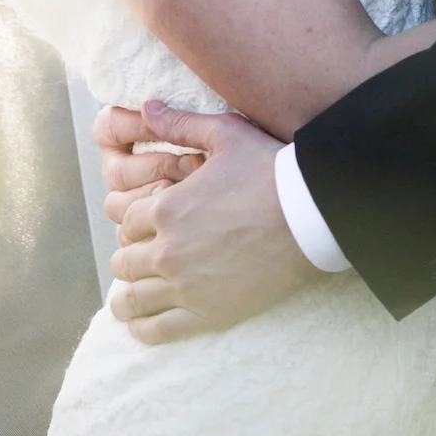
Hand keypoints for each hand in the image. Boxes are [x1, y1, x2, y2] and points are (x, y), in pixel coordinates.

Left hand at [100, 99, 318, 345]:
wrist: (309, 216)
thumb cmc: (269, 170)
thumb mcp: (225, 134)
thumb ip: (181, 122)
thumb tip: (147, 106)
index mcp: (167, 208)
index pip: (126, 222)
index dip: (133, 222)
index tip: (146, 224)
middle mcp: (168, 250)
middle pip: (125, 262)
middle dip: (130, 256)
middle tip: (141, 256)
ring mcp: (186, 286)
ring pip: (133, 299)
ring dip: (127, 296)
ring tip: (128, 297)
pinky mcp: (208, 314)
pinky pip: (159, 330)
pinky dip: (143, 329)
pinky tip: (140, 324)